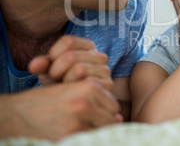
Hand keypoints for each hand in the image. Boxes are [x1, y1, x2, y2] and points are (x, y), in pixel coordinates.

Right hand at [1, 80, 121, 140]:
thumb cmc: (45, 103)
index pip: (113, 104)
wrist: (15, 115)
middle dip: (102, 123)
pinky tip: (73, 134)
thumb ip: (96, 99)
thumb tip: (119, 118)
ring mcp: (79, 120)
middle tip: (84, 123)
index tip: (90, 115)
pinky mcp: (71, 135)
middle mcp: (86, 101)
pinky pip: (91, 139)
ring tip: (77, 128)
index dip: (104, 112)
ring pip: (103, 130)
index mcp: (88, 86)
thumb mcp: (71, 91)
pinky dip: (86, 138)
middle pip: (111, 118)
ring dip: (94, 131)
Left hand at [28, 35, 112, 92]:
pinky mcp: (108, 86)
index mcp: (87, 46)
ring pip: (79, 69)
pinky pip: (88, 84)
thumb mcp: (50, 72)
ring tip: (65, 89)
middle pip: (71, 56)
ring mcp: (106, 70)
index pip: (68, 41)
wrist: (76, 105)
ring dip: (66, 82)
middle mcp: (100, 56)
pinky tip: (74, 96)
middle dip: (56, 72)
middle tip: (56, 83)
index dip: (53, 56)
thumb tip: (34, 66)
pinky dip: (76, 91)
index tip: (51, 68)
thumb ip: (42, 65)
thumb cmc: (62, 85)